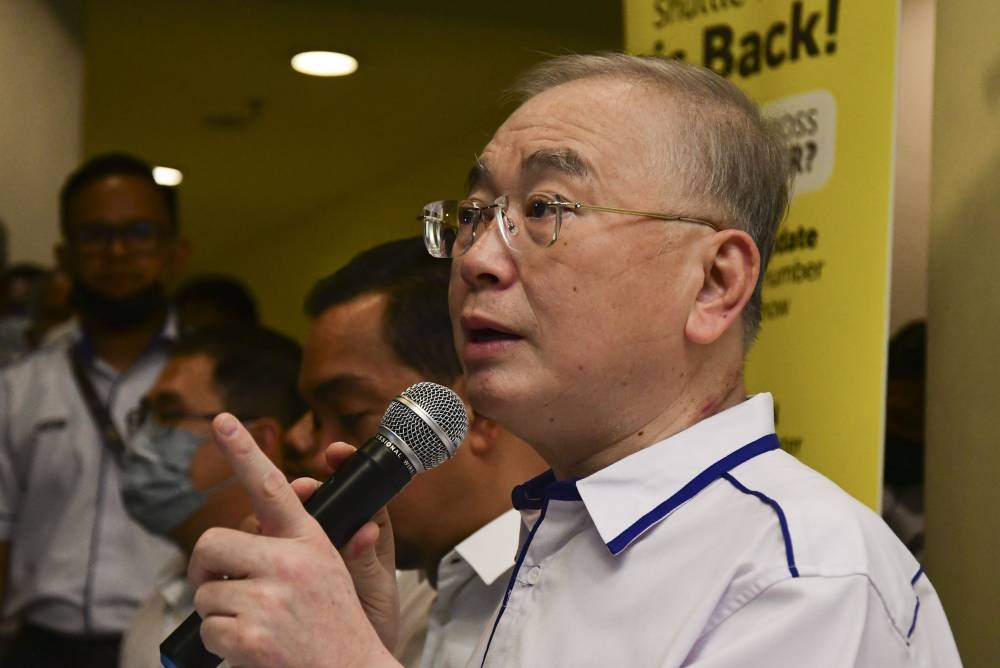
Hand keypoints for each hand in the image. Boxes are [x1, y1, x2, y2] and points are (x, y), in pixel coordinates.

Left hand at [189, 414, 400, 667]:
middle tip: (218, 583)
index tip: (223, 421)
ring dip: (220, 613)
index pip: (271, 487)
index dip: (244, 451)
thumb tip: (247, 531)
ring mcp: (269, 599)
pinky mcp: (250, 636)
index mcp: (310, 542)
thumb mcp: (328, 573)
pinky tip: (253, 650)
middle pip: (212, 541)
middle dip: (205, 566)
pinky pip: (208, 628)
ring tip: (256, 627)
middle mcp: (290, 564)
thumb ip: (289, 548)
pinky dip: (221, 645)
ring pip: (206, 591)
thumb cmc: (335, 627)